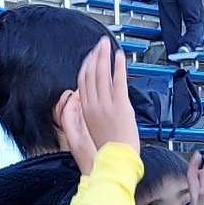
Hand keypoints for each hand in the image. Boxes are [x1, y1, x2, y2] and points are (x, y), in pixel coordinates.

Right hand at [51, 38, 136, 173]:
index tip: (91, 56)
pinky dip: (118, 66)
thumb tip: (94, 99)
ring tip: (107, 45)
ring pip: (102, 74)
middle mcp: (93, 104)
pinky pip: (118, 80)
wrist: (115, 160)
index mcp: (85, 110)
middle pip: (90, 73)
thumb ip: (92, 112)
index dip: (86, 65)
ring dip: (104, 56)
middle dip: (95, 56)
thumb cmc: (107, 149)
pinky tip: (119, 56)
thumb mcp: (93, 128)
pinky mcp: (120, 105)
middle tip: (100, 44)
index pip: (82, 81)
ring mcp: (106, 104)